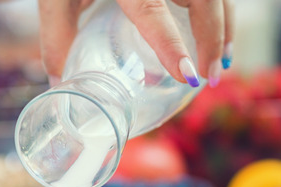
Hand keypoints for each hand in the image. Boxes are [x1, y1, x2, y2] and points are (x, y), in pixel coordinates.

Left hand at [38, 0, 233, 87]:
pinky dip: (219, 8)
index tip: (187, 76)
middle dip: (212, 39)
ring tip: (220, 61)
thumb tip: (60, 83)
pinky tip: (217, 30)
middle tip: (208, 78)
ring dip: (222, 25)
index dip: (171, 45)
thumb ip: (58, 35)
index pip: (151, 11)